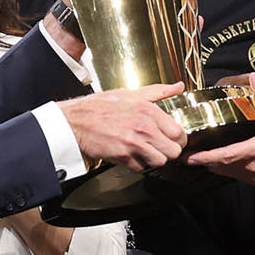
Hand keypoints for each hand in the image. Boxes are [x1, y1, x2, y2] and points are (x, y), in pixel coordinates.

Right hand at [58, 83, 187, 171]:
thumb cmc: (99, 107)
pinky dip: (137, 164)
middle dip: (167, 151)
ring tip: (145, 151)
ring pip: (160, 162)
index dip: (178, 139)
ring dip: (153, 159)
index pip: (179, 133)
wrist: (75, 121)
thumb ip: (158, 91)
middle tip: (159, 147)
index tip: (172, 139)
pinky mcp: (123, 156)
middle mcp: (144, 127)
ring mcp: (134, 143)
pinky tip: (130, 154)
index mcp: (149, 111)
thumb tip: (178, 86)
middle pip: (173, 151)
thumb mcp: (131, 94)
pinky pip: (140, 168)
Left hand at [186, 73, 254, 186]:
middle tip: (192, 157)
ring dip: (217, 168)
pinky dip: (231, 171)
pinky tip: (227, 165)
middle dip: (206, 163)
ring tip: (205, 160)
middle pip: (223, 167)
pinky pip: (241, 178)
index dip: (206, 158)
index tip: (192, 157)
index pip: (225, 156)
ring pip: (231, 174)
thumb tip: (254, 79)